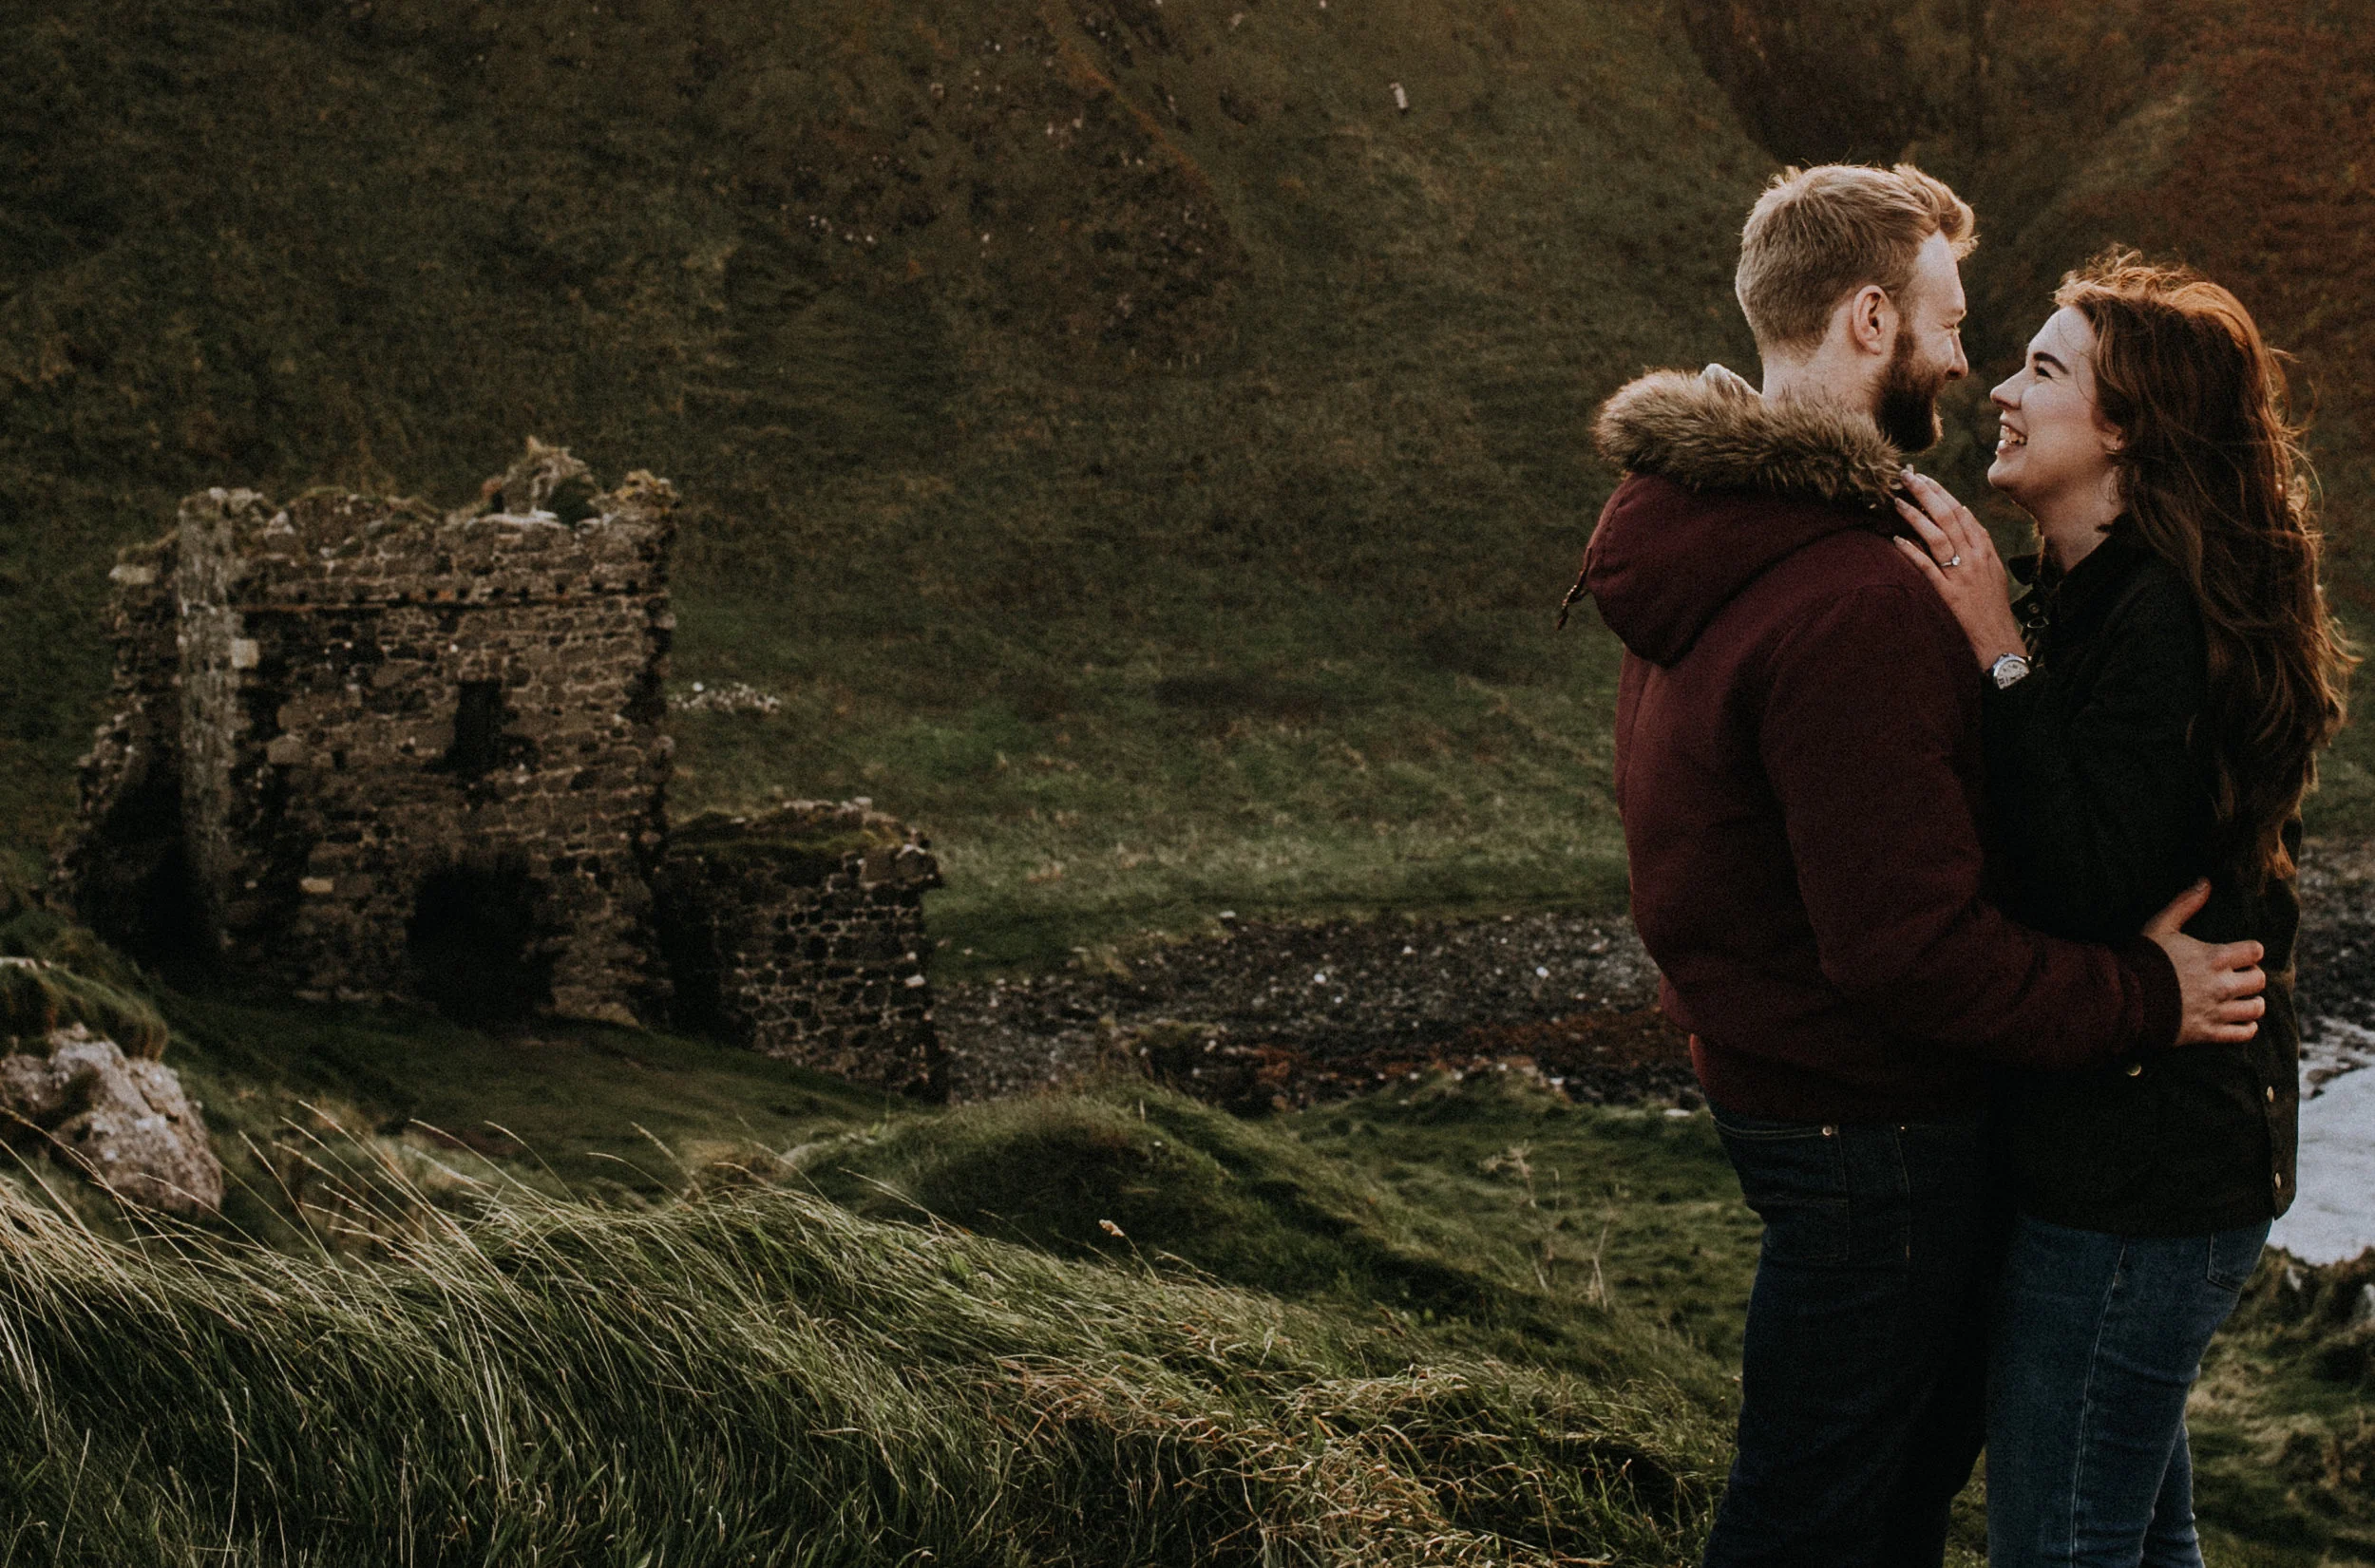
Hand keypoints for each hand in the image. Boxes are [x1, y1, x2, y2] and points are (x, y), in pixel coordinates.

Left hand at [1889, 470, 2027, 670]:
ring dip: (1916, 516)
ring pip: (1937, 538)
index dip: (1942, 494)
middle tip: (1906, 477)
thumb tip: (1964, 512)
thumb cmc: (1992, 604)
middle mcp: (1974, 557)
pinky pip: (1928, 568)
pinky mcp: (1949, 594)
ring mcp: (1961, 575)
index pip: (1962, 513)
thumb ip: (1979, 541)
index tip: (1925, 478)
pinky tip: (1896, 539)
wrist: (1998, 638)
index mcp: (1985, 549)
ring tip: (1897, 501)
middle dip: (1927, 494)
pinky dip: (1912, 551)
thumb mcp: (1992, 568)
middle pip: (1949, 518)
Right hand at [2143, 880, 2264, 1044]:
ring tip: (2243, 999)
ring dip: (2253, 1002)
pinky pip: (2243, 1033)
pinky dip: (2247, 1027)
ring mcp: (2217, 1010)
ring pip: (2256, 1008)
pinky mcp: (2208, 1032)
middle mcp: (2222, 985)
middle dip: (2252, 976)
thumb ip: (2185, 904)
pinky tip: (2240, 1021)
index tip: (2240, 954)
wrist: (2125, 999)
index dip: (2250, 951)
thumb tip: (2205, 881)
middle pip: (2259, 980)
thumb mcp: (2160, 926)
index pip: (2255, 951)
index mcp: (2214, 957)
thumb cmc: (2143, 959)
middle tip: (2239, 975)